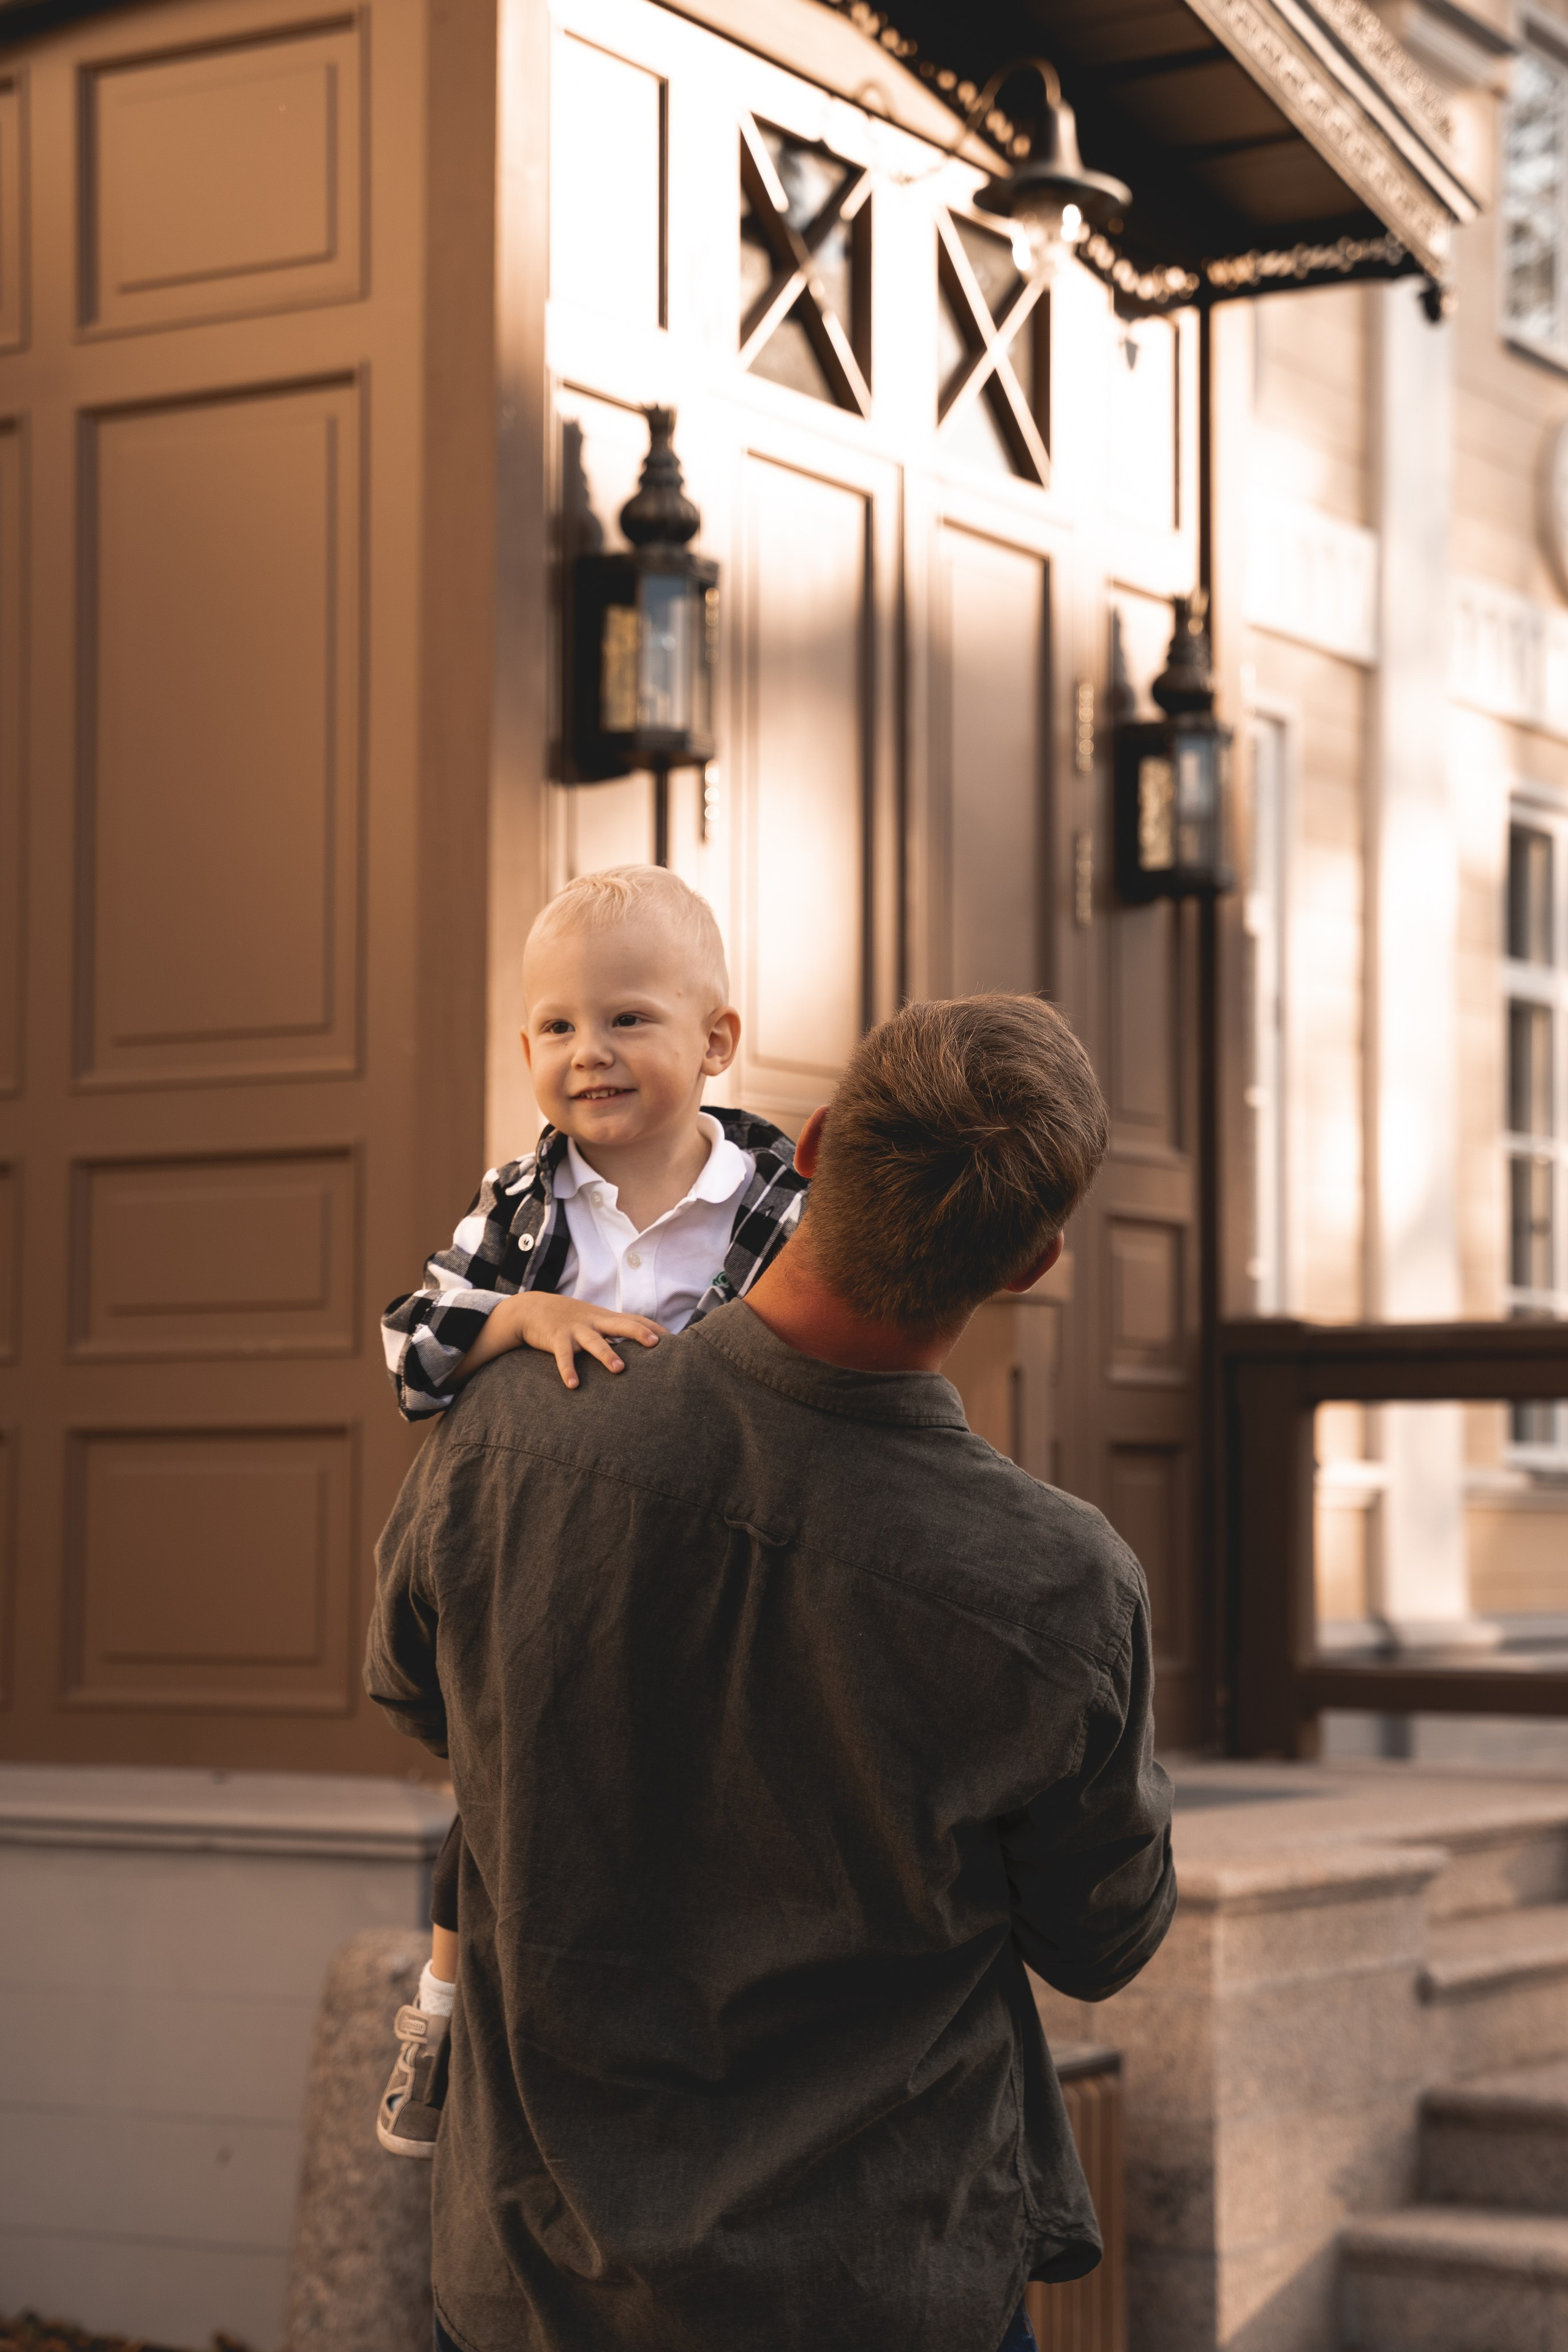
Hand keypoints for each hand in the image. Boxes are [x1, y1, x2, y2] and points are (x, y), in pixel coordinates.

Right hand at [507, 1292, 666, 1388]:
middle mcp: (594, 1321)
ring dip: (607, 1354)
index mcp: (605, 1318)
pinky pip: (563, 1356)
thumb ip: (616, 1329)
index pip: (634, 1319)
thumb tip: (643, 1344)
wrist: (534, 1308)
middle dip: (639, 1333)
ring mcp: (576, 1329)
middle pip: (621, 1324)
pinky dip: (568, 1370)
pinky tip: (573, 1385)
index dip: (653, 1328)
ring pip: (594, 1341)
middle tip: (656, 1344)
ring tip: (619, 1369)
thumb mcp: (595, 1320)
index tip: (674, 1339)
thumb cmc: (571, 1319)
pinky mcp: (556, 1338)